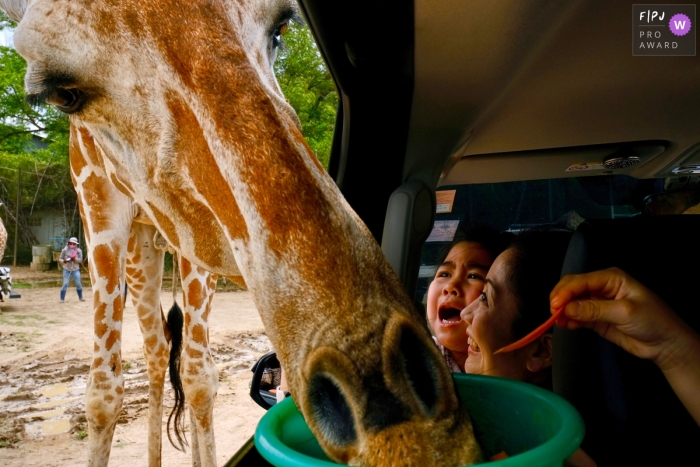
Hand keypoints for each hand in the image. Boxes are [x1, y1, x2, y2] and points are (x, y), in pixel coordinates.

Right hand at [550, 267, 691, 370]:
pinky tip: (566, 325)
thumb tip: (567, 309)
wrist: (665, 344)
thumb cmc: (652, 320)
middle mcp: (601, 288)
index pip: (581, 280)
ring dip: (562, 311)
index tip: (554, 304)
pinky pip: (577, 316)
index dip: (565, 291)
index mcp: (610, 278)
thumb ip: (594, 310)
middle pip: (573, 288)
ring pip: (572, 303)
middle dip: (561, 299)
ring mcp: (598, 304)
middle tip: (553, 312)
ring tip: (557, 321)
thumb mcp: (624, 312)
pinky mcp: (596, 319)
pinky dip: (569, 320)